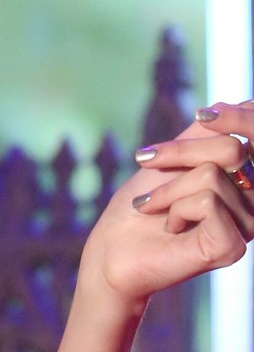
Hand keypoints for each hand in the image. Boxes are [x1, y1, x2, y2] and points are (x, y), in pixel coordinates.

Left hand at [83, 100, 253, 311]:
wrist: (111, 249)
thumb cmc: (142, 203)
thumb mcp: (175, 157)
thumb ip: (210, 132)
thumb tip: (248, 101)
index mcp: (248, 181)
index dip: (237, 116)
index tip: (200, 116)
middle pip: (234, 149)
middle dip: (182, 152)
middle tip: (147, 163)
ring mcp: (247, 227)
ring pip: (213, 174)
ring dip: (169, 189)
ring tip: (156, 209)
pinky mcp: (231, 246)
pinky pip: (207, 201)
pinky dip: (176, 208)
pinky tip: (171, 228)